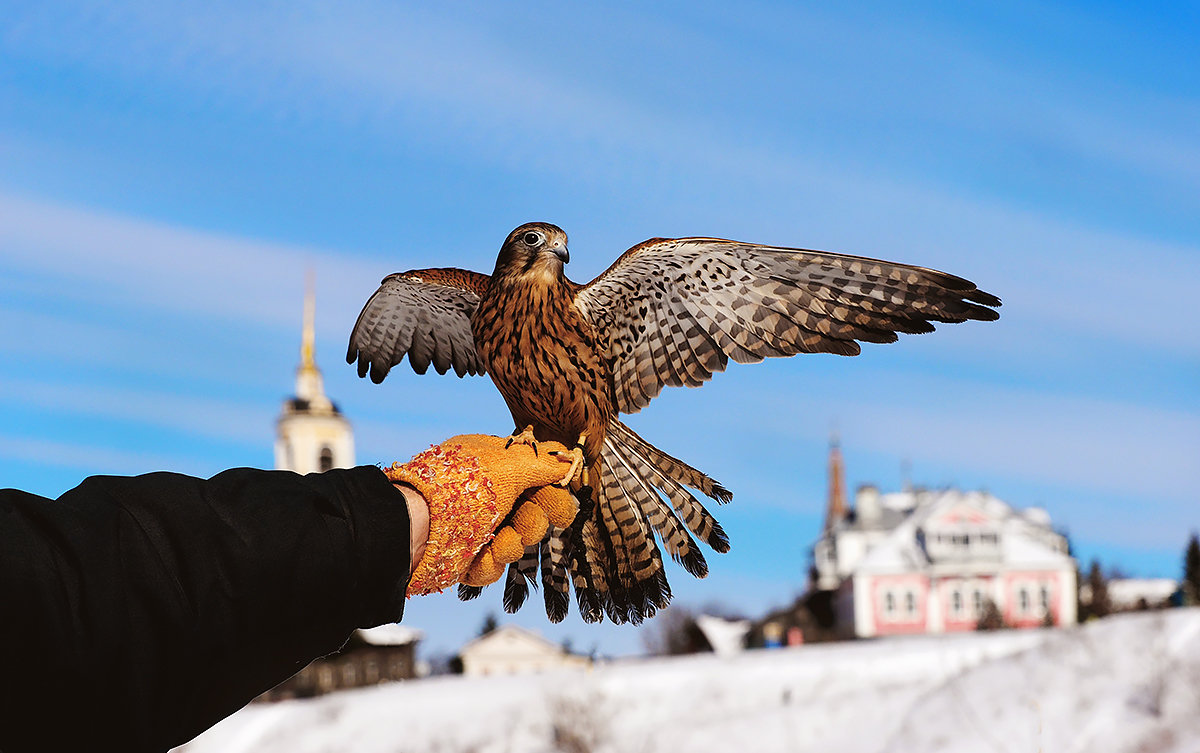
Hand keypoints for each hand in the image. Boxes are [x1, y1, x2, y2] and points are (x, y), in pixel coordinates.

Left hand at [385, 434, 577, 595]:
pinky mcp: (467, 558)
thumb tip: (568, 457)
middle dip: (533, 523)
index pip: (537, 477)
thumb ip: (543, 462)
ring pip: (518, 542)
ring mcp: (476, 527)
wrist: (413, 529)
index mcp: (494, 465)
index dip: (552, 493)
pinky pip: (495, 566)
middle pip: (533, 512)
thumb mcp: (507, 465)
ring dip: (512, 544)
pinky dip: (489, 564)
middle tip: (523, 525)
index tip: (561, 504)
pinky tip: (477, 557)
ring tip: (496, 545)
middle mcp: (487, 494)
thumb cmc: (459, 489)